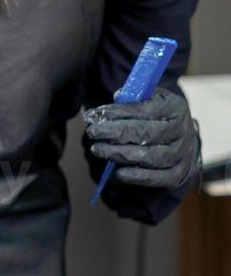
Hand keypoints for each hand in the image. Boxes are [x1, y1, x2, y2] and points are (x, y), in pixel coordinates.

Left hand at [83, 87, 201, 188]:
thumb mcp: (149, 99)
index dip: (120, 112)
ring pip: (151, 157)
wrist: (181, 139)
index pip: (146, 109)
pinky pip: (158, 178)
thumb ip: (133, 99)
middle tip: (92, 132)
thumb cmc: (158, 115)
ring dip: (121, 154)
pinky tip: (118, 173)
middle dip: (116, 133)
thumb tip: (117, 98)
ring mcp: (183, 154)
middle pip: (147, 134)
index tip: (97, 114)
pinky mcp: (179, 174)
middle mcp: (184, 131)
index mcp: (176, 107)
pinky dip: (138, 177)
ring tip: (98, 149)